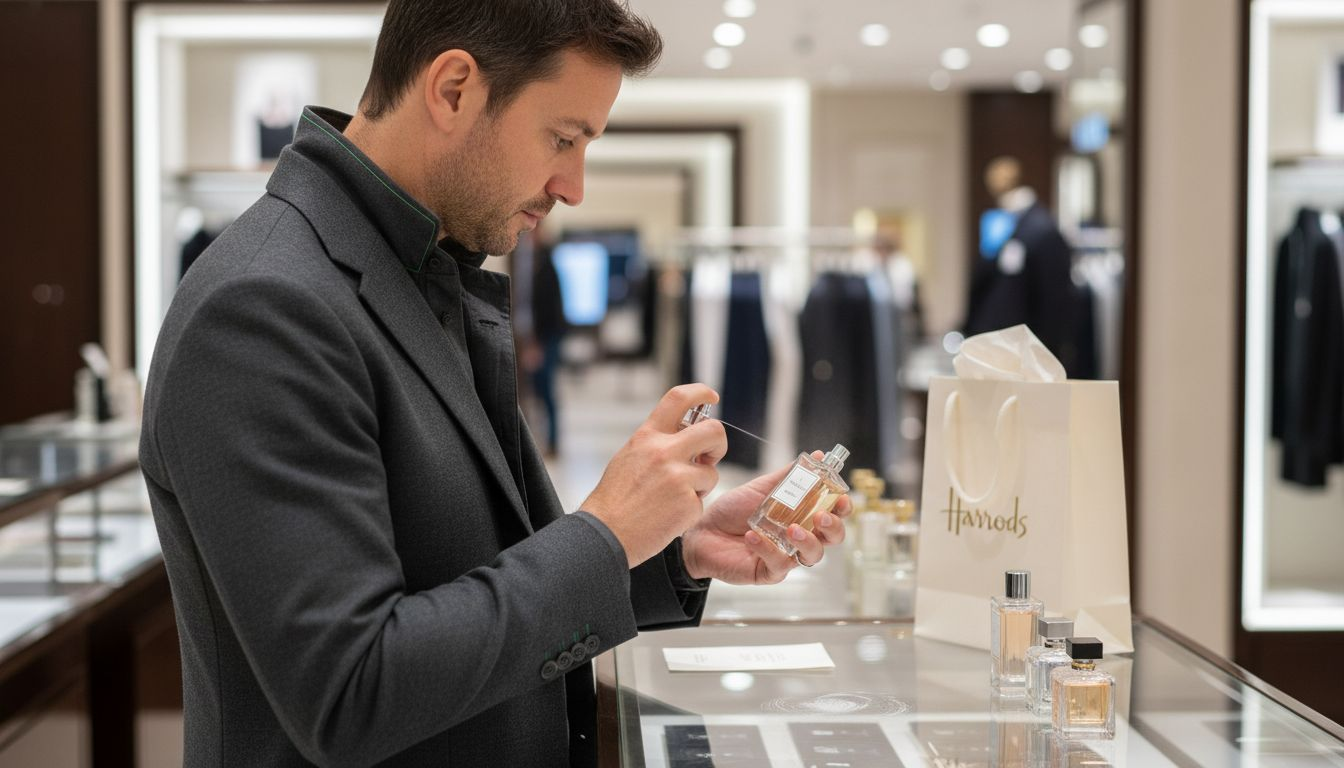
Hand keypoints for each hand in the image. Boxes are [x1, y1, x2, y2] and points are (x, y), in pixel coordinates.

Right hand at [582, 384, 727, 567]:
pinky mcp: (688, 503)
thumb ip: (657, 443)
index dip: (701, 392)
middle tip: (710, 457)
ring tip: (674, 498)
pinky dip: (690, 510)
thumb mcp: (630, 457)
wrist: (605, 534)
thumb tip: (685, 435)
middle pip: (714, 431)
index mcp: (647, 437)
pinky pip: (702, 501)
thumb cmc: (615, 500)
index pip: (679, 398)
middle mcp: (664, 451)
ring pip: (711, 473)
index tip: (712, 397)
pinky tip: (669, 515)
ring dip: (701, 486)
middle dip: (719, 444)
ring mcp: (678, 477)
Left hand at [680, 453, 852, 583]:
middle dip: (832, 527)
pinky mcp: (769, 572)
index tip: (841, 497)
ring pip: (813, 555)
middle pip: (831, 538)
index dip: (843, 508)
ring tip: (790, 529)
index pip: (833, 514)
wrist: (700, 531)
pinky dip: (768, 549)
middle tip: (821, 516)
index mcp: (802, 516)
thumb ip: (790, 476)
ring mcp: (786, 556)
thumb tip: (818, 457)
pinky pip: (779, 565)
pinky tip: (752, 536)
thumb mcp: (762, 489)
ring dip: (807, 541)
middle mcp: (799, 537)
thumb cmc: (732, 511)